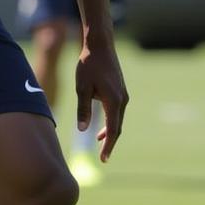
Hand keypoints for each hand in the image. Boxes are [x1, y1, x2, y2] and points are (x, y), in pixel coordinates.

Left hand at [74, 39, 128, 162]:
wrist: (100, 46)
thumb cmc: (88, 65)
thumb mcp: (81, 88)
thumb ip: (83, 109)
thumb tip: (82, 130)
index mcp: (114, 101)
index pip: (113, 129)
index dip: (108, 145)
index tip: (103, 159)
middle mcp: (122, 100)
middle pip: (118, 127)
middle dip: (110, 142)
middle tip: (103, 157)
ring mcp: (123, 95)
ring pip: (118, 119)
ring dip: (110, 132)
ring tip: (99, 143)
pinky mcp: (120, 91)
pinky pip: (117, 112)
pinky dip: (111, 122)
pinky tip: (100, 127)